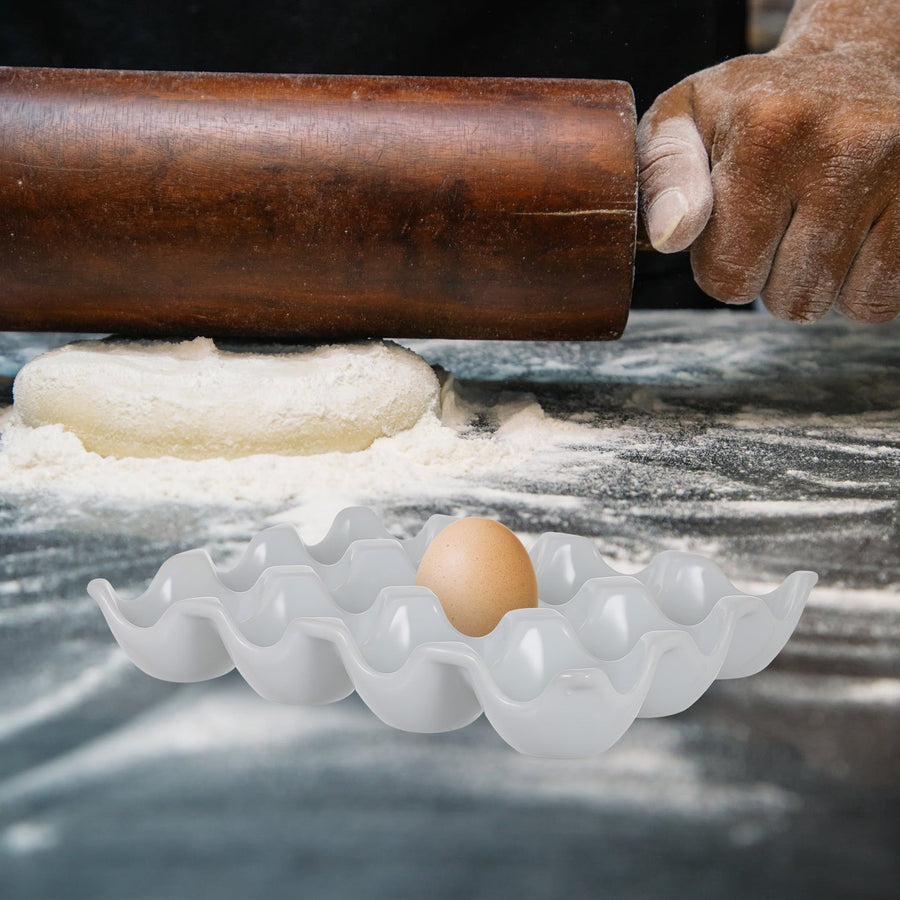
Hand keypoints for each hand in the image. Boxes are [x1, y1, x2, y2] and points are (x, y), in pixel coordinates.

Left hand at [638, 0, 899, 323]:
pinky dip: (861, 284)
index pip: (727, 276)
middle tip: (777, 225)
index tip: (732, 225)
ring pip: (840, 304)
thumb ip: (661, 177)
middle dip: (770, 278)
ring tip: (812, 227)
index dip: (721, 265)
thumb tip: (669, 236)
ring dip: (817, 284)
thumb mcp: (683, 120)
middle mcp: (843, 145)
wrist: (850, 68)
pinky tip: (851, 237)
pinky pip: (884, 298)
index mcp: (766, 131)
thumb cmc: (751, 109)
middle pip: (787, 300)